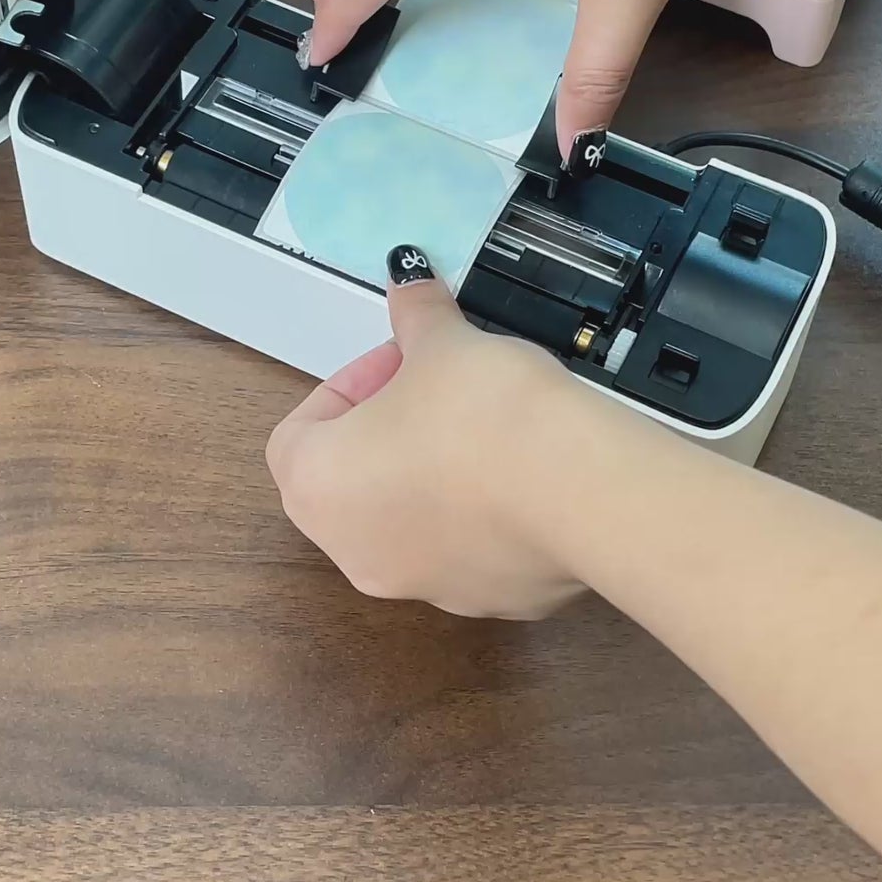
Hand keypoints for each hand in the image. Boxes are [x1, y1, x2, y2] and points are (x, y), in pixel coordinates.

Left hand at [266, 249, 594, 618]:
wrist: (582, 491)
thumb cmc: (487, 416)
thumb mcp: (443, 343)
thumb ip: (416, 314)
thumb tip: (407, 279)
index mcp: (317, 489)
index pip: (299, 434)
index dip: (350, 385)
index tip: (401, 360)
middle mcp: (355, 551)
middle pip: (350, 481)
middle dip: (388, 427)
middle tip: (437, 386)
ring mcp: (420, 586)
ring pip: (407, 520)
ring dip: (431, 472)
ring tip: (486, 427)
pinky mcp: (486, 602)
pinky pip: (466, 547)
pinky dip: (481, 511)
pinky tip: (523, 472)